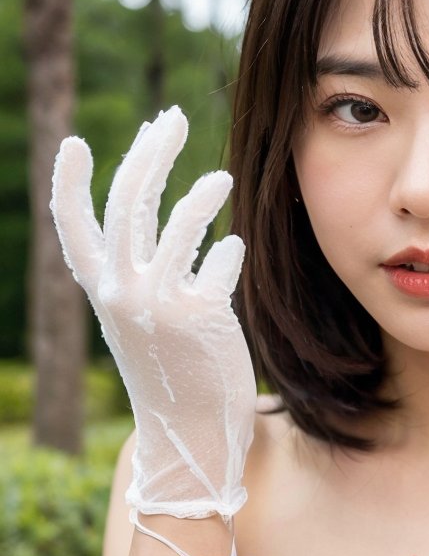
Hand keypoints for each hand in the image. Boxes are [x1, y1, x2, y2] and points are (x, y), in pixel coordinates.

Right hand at [50, 107, 256, 520]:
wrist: (189, 435)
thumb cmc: (172, 370)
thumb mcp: (140, 317)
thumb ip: (141, 266)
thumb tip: (154, 206)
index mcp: (100, 290)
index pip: (72, 225)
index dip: (68, 181)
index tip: (74, 142)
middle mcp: (120, 293)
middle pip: (127, 202)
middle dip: (150, 153)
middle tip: (171, 120)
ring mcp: (157, 305)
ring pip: (173, 226)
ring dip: (199, 195)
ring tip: (222, 178)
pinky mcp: (199, 319)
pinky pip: (216, 265)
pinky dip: (226, 250)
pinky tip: (233, 244)